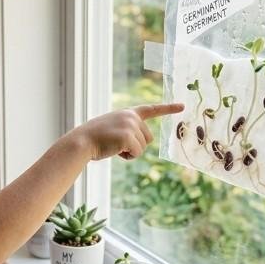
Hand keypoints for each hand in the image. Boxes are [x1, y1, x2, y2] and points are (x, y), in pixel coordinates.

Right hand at [67, 103, 183, 160]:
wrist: (82, 142)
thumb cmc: (95, 138)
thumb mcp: (113, 128)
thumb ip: (128, 130)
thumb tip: (135, 145)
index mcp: (128, 113)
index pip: (151, 109)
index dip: (168, 108)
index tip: (182, 106)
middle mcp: (131, 116)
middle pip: (148, 138)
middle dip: (136, 145)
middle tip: (116, 143)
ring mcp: (130, 126)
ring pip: (143, 147)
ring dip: (130, 151)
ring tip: (113, 146)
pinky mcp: (128, 137)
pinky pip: (136, 153)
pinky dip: (127, 157)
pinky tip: (114, 151)